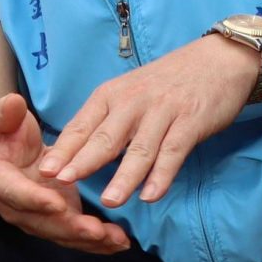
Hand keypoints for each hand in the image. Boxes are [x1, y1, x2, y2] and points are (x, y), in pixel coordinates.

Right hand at [0, 93, 130, 253]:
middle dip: (70, 228)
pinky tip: (120, 242)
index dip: (35, 200)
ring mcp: (35, 218)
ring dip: (89, 240)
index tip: (57, 202)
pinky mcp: (55, 222)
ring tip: (117, 239)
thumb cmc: (4, 135)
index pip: (15, 193)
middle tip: (97, 230)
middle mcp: (13, 207)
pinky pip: (74, 236)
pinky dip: (97, 242)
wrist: (3, 157)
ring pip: (60, 234)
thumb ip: (4, 113)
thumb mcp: (1, 120)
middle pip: (41, 222)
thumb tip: (13, 102)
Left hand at [36, 35, 260, 207]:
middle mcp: (132, 102)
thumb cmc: (166, 83)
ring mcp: (162, 112)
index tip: (44, 171)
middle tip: (63, 182)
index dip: (63, 150)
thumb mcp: (127, 93)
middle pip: (104, 138)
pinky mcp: (190, 121)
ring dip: (124, 177)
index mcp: (110, 95)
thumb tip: (76, 153)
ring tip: (110, 201)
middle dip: (82, 162)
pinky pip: (173, 151)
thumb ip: (106, 121)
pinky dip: (162, 175)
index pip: (81, 126)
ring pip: (139, 149)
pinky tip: (152, 195)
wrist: (217, 60)